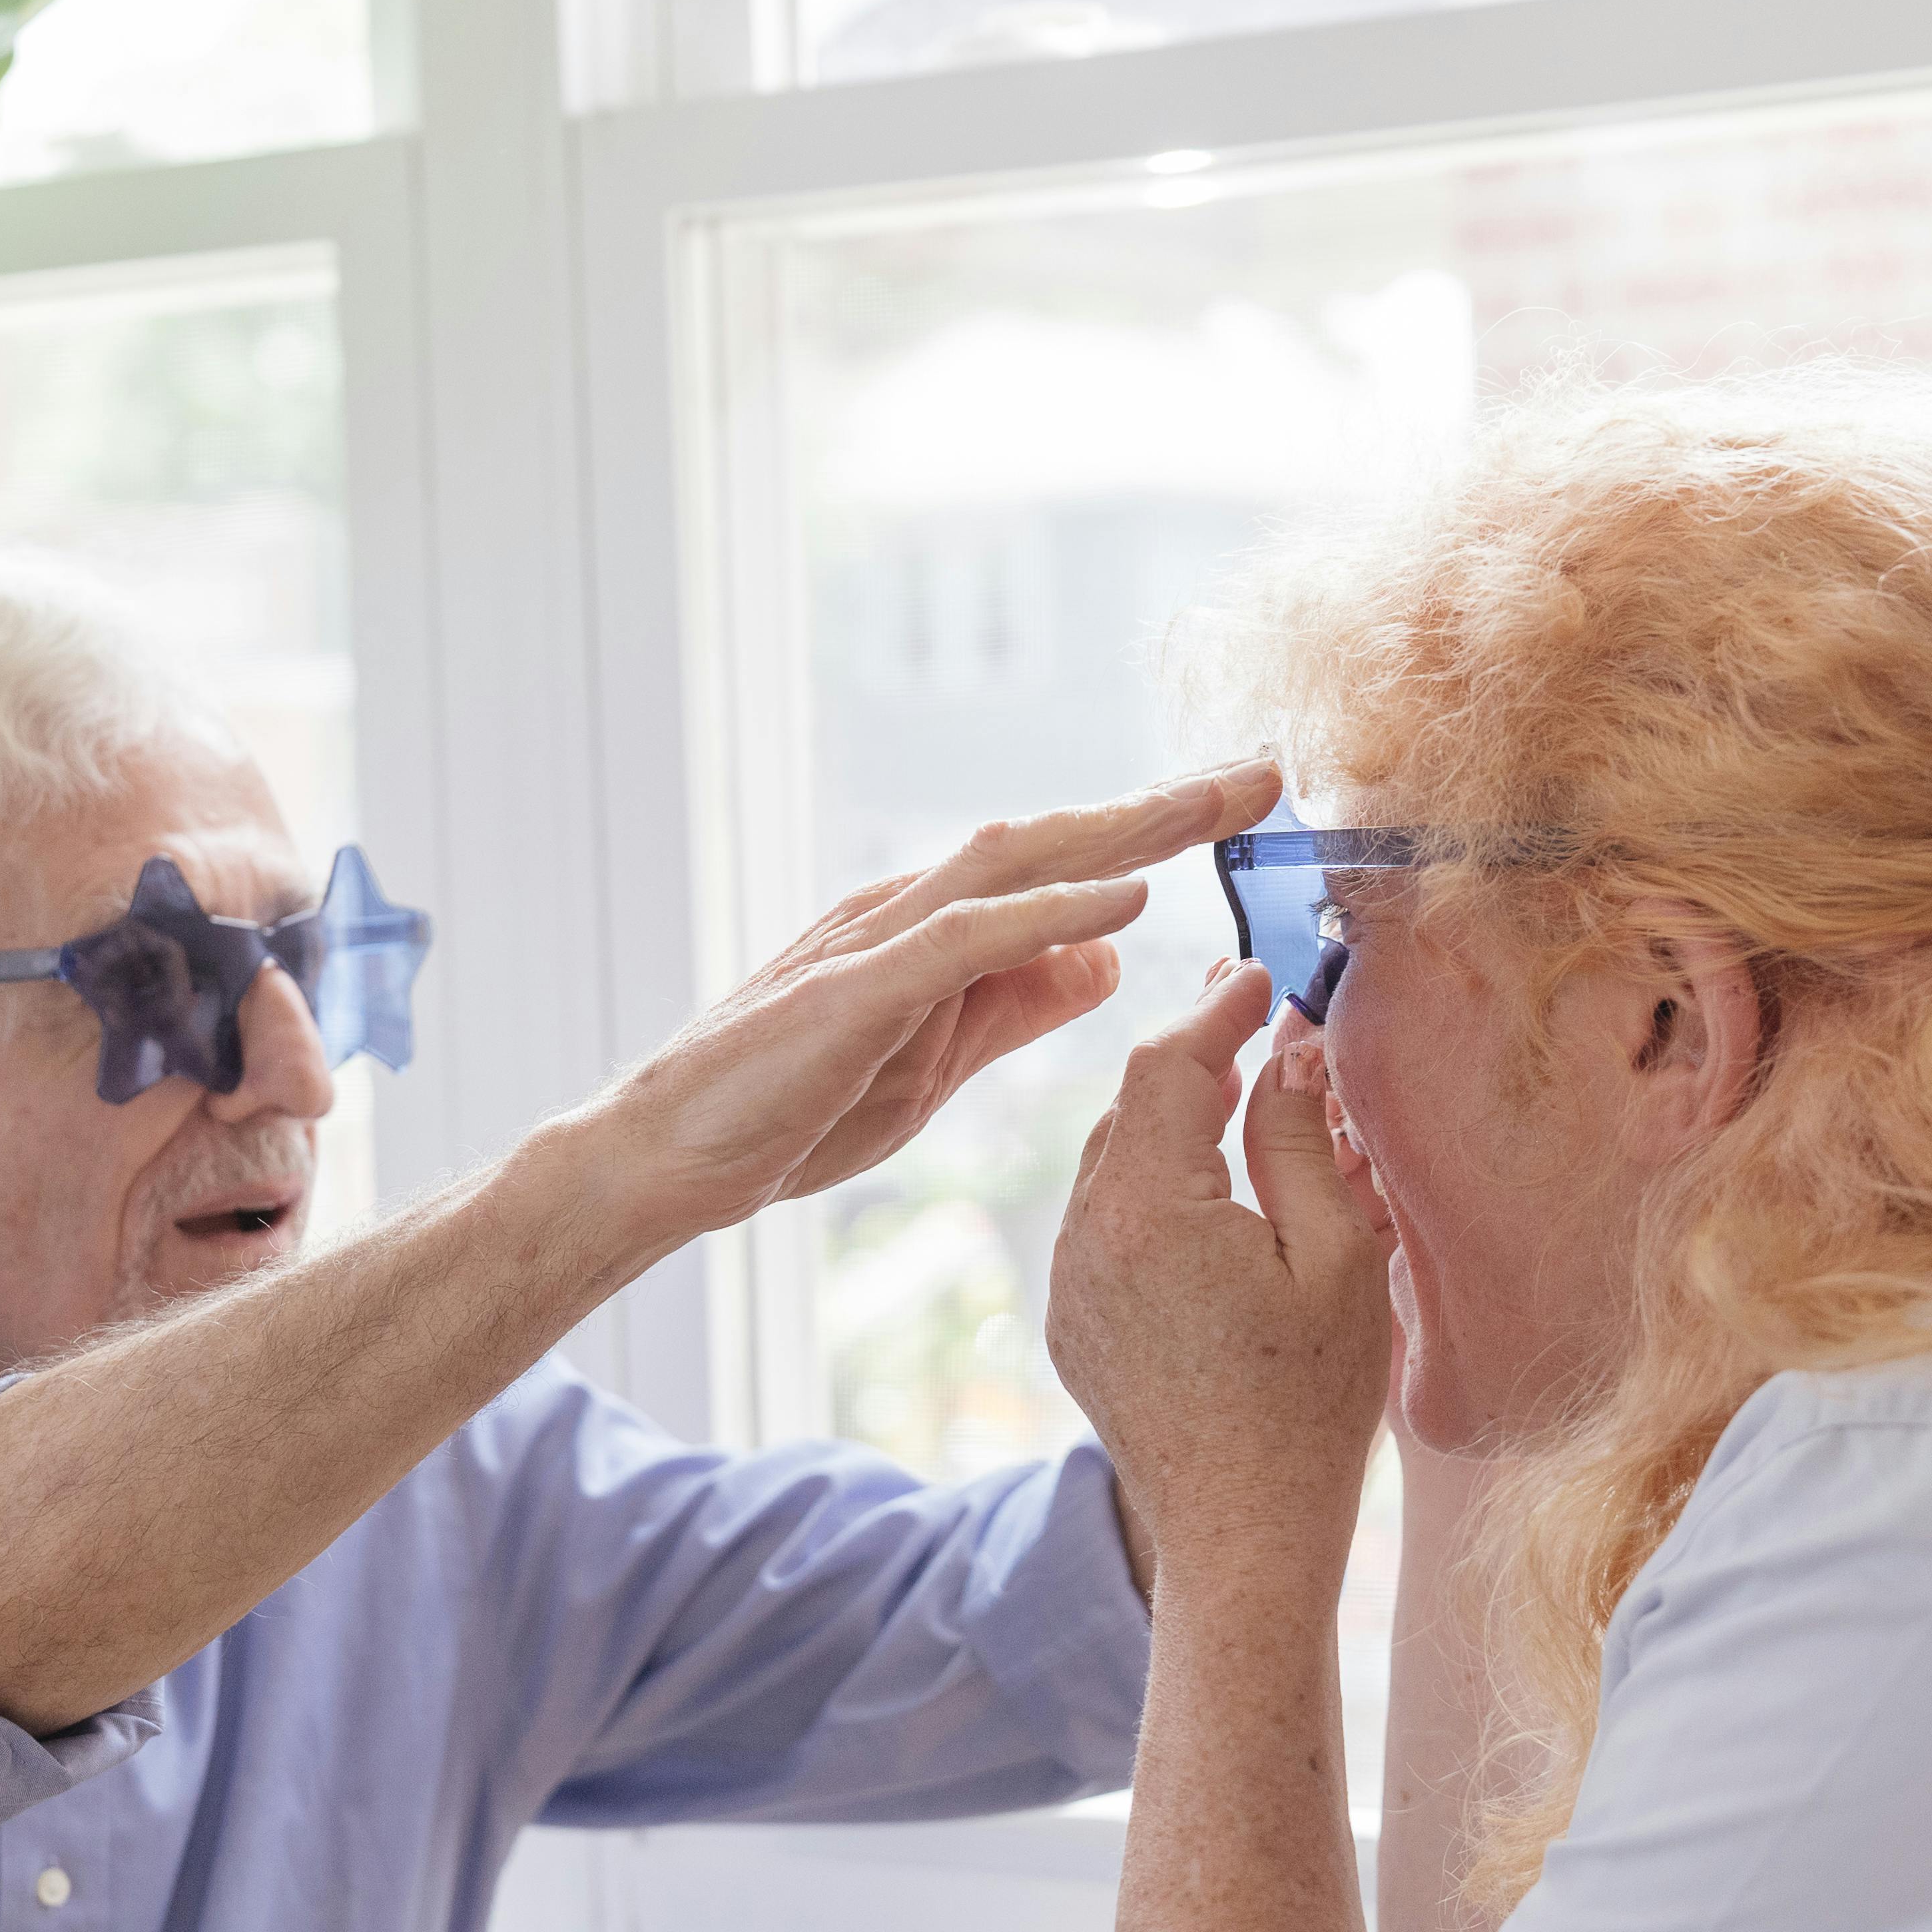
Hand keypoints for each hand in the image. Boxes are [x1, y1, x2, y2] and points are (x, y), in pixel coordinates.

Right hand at [587, 761, 1284, 1249]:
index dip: (1155, 831)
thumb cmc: (789, 1111)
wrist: (666, 1161)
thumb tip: (1107, 959)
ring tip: (1212, 803)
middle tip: (1265, 771)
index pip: (1061, 863)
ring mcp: (876, 943)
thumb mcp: (938, 1058)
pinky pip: (962, 941)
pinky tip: (1123, 899)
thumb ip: (1018, 1003)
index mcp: (931, 927)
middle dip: (1162, 803)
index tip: (1244, 812)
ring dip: (1121, 831)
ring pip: (1016, 862)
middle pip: (1054, 837)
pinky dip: (1046, 914)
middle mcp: (907, 910)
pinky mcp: (852, 992)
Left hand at [1050, 959, 1394, 1588]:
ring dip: (1173, 1121)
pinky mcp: (1074, 1323)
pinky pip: (1105, 1222)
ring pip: (1113, 1162)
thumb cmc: (1305, 1404)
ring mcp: (1070, 1284)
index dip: (1216, 1008)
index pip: (1167, 1063)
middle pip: (1130, 1105)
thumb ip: (1299, 1141)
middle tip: (1254, 1015)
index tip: (1262, 976)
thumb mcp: (1334, 1258)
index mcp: (1148, 1209)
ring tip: (1242, 1094)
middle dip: (1193, 1055)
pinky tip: (1211, 1191)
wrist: (1239, 1534)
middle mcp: (1086, 1236)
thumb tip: (1288, 1050)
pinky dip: (1154, 1186)